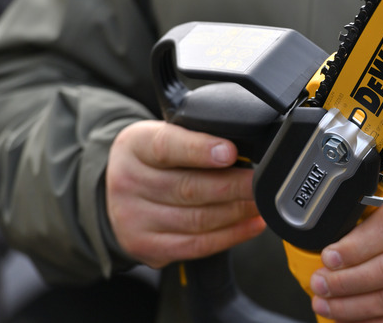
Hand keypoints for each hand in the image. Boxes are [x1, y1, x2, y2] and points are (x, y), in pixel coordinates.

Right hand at [106, 120, 265, 267]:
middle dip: (234, 186)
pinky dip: (230, 235)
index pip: (167, 146)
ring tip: (262, 203)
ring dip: (237, 212)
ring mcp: (133, 219)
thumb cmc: (154, 159)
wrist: (119, 192)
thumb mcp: (165, 134)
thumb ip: (195, 136)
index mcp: (135, 145)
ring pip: (197, 219)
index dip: (200, 150)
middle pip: (189, 187)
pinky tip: (251, 224)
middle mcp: (127, 182)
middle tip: (262, 182)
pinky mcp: (146, 247)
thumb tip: (241, 146)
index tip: (230, 152)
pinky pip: (196, 245)